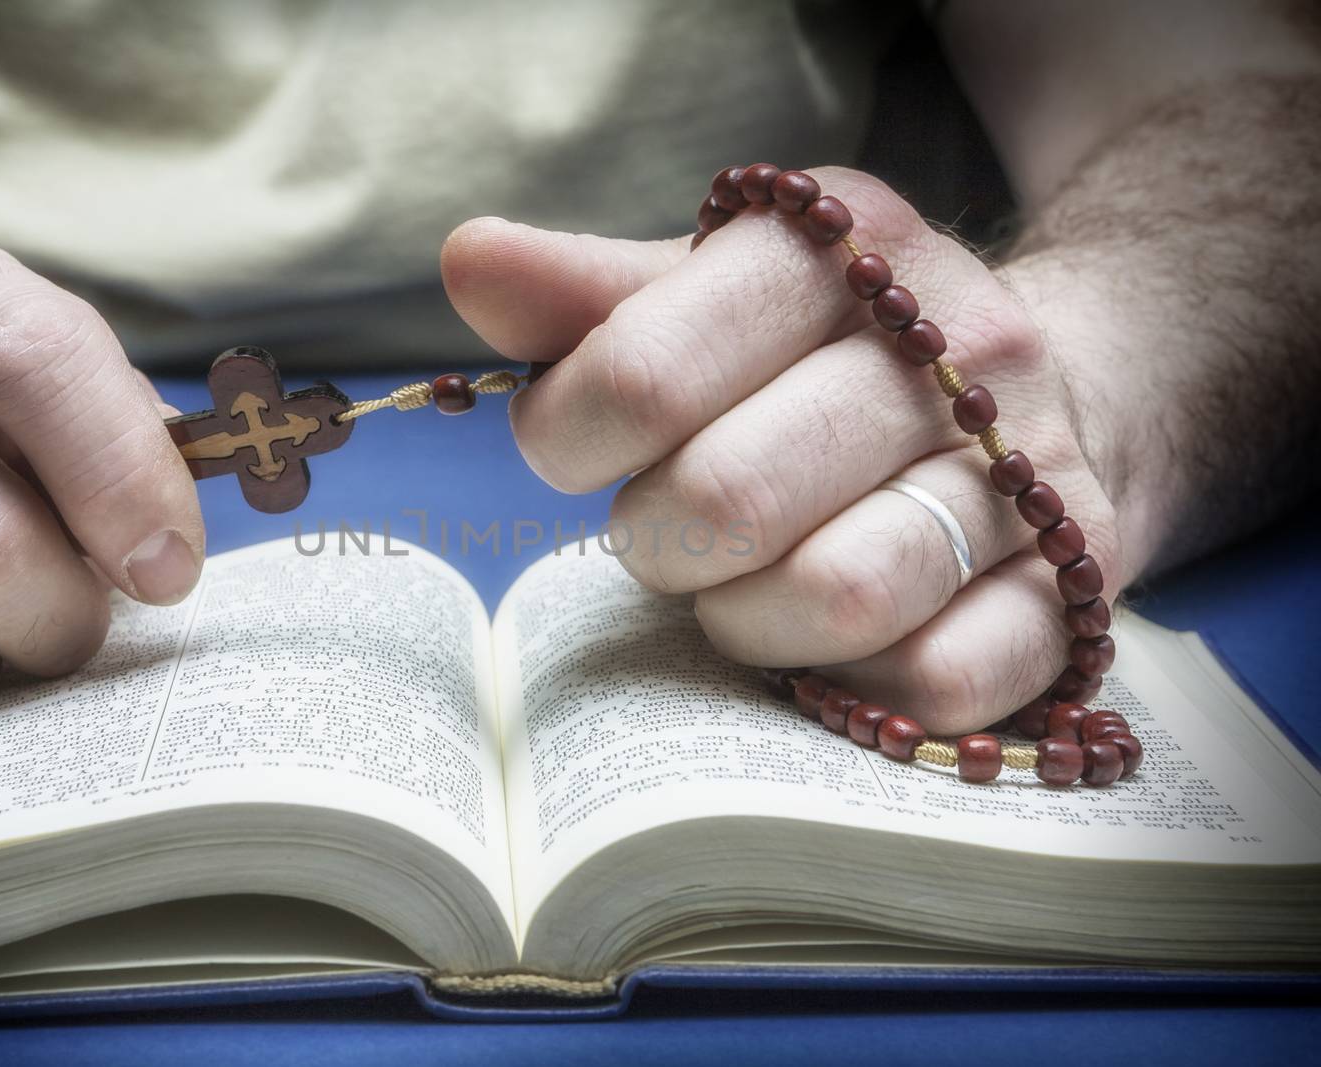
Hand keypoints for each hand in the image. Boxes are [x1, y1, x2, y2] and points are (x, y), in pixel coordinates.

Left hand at [442, 168, 1125, 734]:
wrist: (1055, 384)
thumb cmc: (829, 352)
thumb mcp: (717, 293)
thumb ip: (590, 293)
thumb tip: (468, 261)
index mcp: (842, 251)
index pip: (645, 371)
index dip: (567, 436)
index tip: (571, 446)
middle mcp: (954, 348)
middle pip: (728, 497)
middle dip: (656, 538)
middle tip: (666, 526)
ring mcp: (1030, 475)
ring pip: (840, 595)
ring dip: (747, 618)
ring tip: (743, 584)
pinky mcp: (1074, 594)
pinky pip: (940, 682)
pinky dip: (857, 683)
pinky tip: (838, 640)